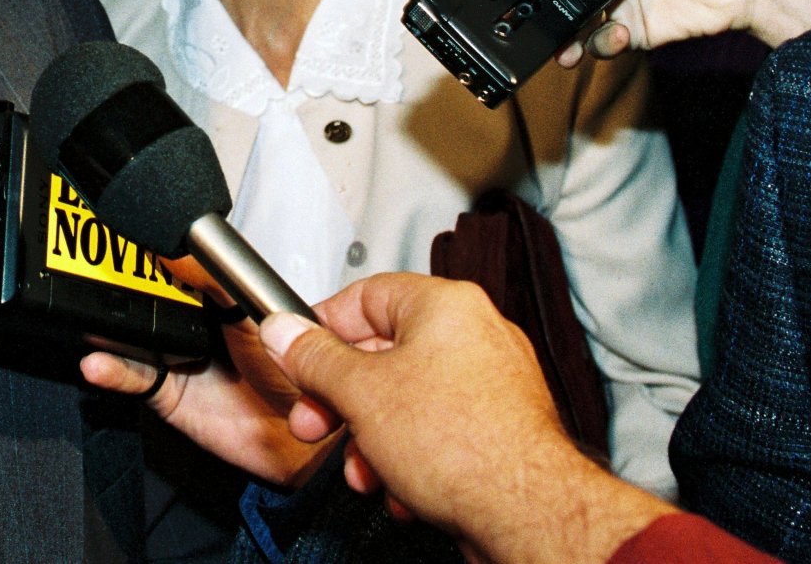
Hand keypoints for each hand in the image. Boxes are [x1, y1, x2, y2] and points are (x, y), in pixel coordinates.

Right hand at [79, 256, 335, 486]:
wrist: (306, 445)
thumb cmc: (299, 380)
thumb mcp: (264, 320)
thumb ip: (225, 287)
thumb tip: (191, 254)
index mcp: (223, 298)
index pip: (181, 267)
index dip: (157, 255)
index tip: (136, 244)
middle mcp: (198, 327)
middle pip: (152, 299)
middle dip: (129, 291)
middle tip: (111, 281)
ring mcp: (181, 361)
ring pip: (139, 339)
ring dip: (115, 332)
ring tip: (96, 322)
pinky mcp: (170, 395)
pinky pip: (138, 380)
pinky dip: (115, 371)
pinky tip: (100, 364)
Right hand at [259, 274, 673, 563]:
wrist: (526, 514)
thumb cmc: (466, 445)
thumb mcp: (361, 393)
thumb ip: (313, 358)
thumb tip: (284, 331)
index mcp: (446, 306)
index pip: (366, 295)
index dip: (322, 328)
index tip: (296, 354)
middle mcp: (475, 335)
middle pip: (382, 353)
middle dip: (342, 400)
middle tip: (316, 420)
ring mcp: (492, 384)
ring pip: (407, 400)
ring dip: (372, 439)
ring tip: (363, 470)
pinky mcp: (500, 430)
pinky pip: (438, 432)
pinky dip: (410, 458)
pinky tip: (402, 489)